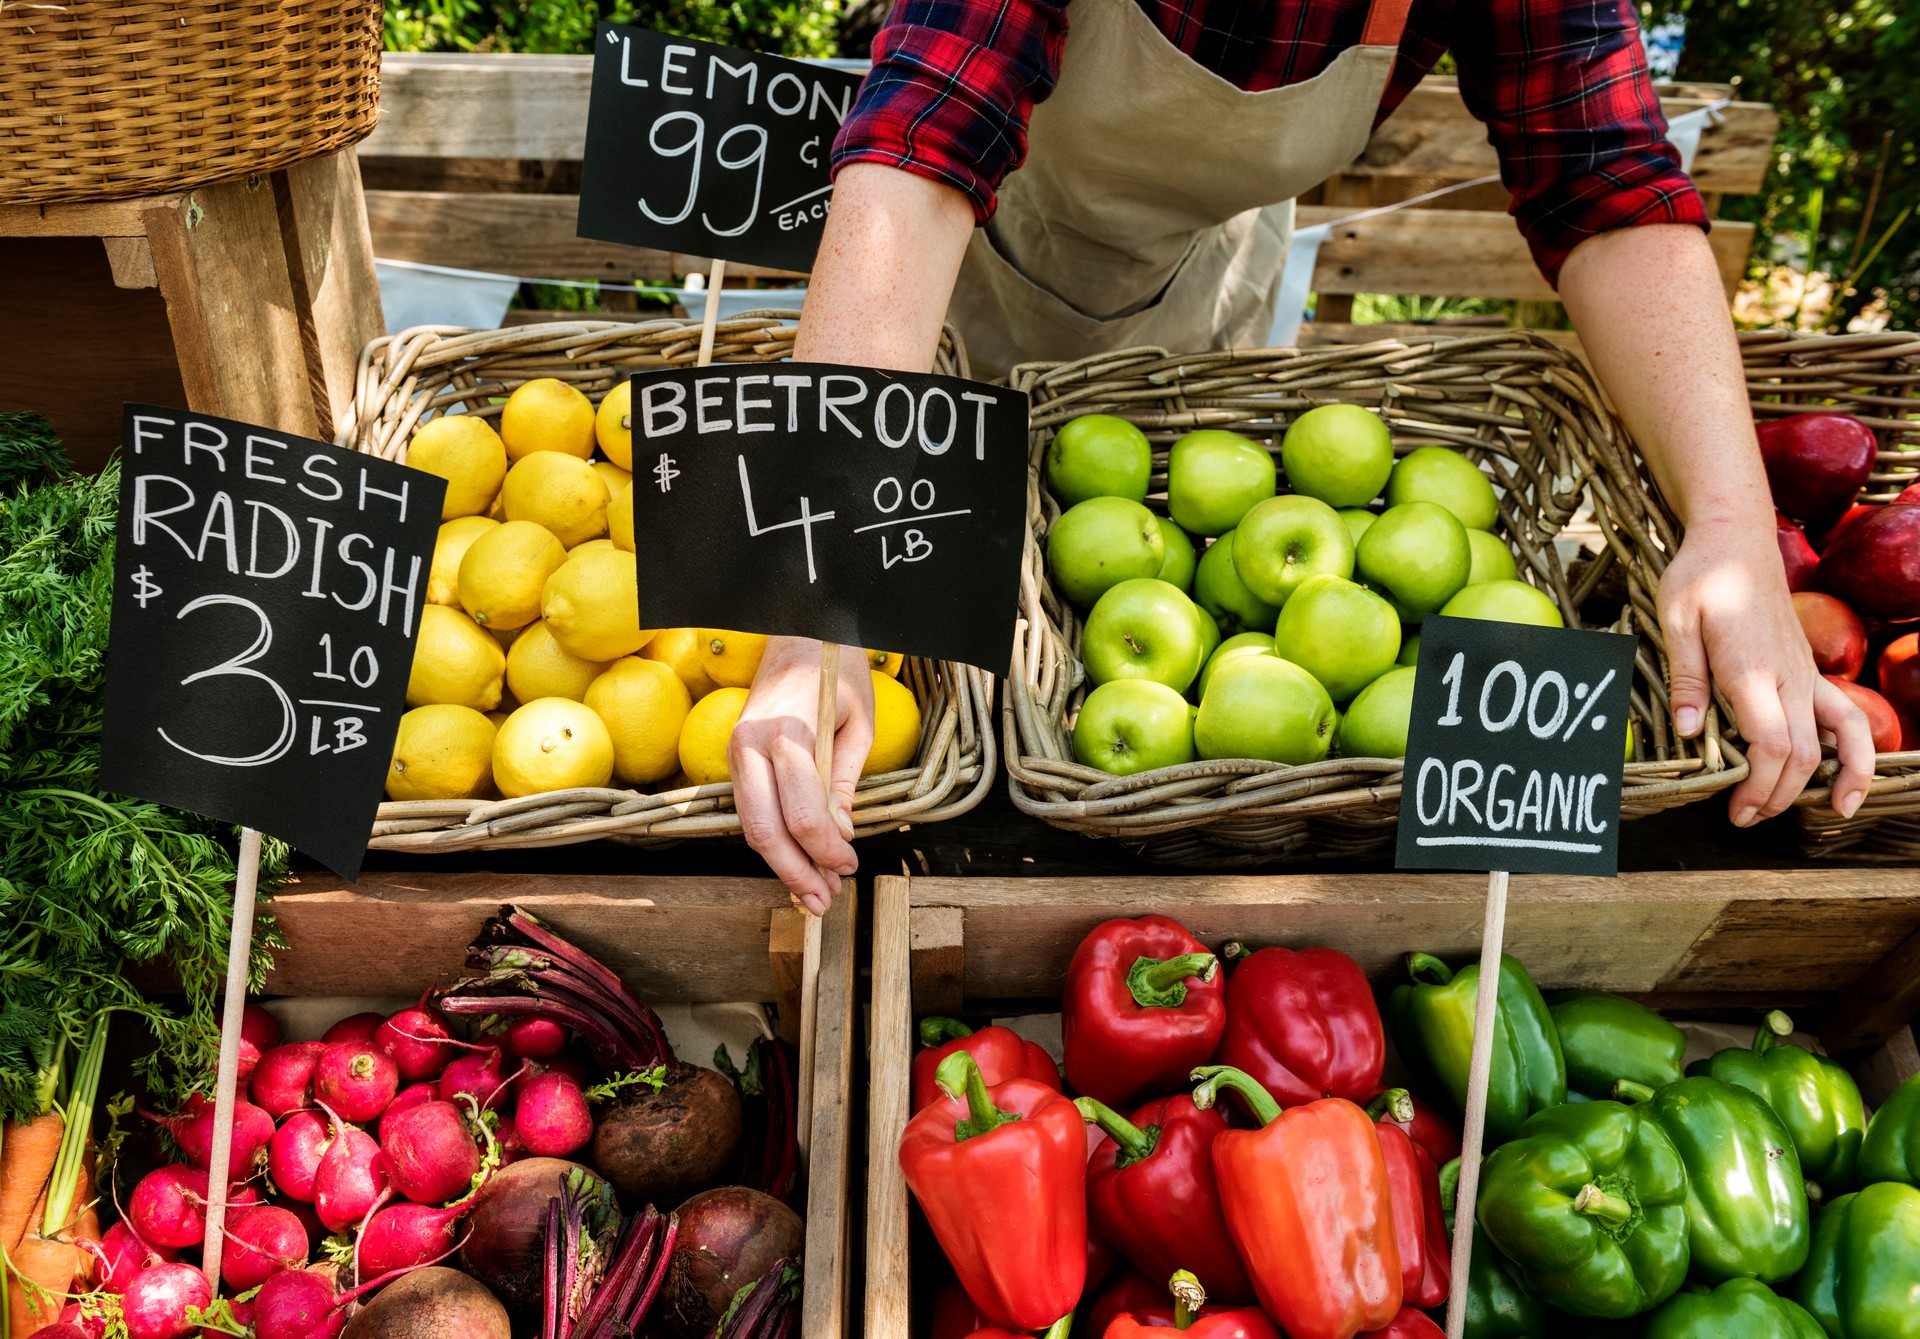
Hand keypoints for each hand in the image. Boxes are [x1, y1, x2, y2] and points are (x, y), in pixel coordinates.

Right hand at [729, 637, 875, 911]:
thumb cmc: (836, 669)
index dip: (826, 850)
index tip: (849, 864)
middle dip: (795, 872)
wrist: (798, 629)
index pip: (803, 813)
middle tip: (823, 900)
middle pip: (765, 829)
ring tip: (812, 892)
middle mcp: (751, 744)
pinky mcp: (733, 755)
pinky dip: (771, 840)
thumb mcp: (858, 723)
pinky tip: (795, 860)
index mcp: (788, 733)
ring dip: (781, 863)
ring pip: (750, 825)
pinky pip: (749, 808)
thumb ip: (845, 782)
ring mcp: (736, 750)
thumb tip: (841, 833)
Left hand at [1659, 520, 1874, 824]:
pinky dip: (1859, 748)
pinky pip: (1848, 714)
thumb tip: (1690, 733)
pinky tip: (1850, 777)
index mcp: (1751, 667)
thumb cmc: (1700, 576)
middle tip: (1745, 819)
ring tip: (1830, 812)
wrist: (1736, 539)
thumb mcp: (1675, 621)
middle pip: (1803, 752)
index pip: (1772, 743)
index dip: (1759, 785)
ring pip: (1839, 737)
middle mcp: (1788, 675)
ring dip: (1836, 778)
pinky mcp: (1810, 670)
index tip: (1736, 809)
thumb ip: (1687, 680)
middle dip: (1779, 795)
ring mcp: (1806, 672)